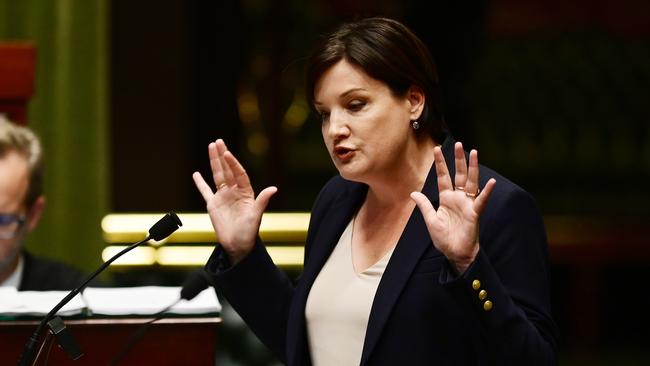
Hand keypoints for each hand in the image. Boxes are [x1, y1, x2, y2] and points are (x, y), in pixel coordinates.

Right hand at [193, 139, 276, 263]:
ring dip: (214, 162)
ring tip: (211, 147)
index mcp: (245, 192)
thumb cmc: (249, 232)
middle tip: (218, 141)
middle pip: (227, 170)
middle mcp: (234, 192)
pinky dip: (200, 183)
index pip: (239, 173)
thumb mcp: (256, 215)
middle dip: (222, 156)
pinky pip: (205, 191)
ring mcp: (223, 197)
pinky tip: (196, 174)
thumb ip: (262, 201)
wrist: (238, 245)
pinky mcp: (213, 205)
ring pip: (217, 176)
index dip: (233, 163)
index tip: (227, 153)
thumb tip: (273, 189)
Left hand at [411, 142, 495, 274]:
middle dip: (458, 159)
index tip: (437, 149)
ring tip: (474, 153)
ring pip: (470, 182)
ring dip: (473, 168)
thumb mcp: (430, 220)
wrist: (455, 253)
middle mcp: (458, 198)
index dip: (440, 163)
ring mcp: (467, 204)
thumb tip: (414, 193)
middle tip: (459, 144)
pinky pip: (481, 201)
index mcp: (446, 198)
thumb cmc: (444, 238)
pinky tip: (491, 182)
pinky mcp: (474, 213)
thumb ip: (424, 206)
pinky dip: (486, 192)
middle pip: (458, 174)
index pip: (443, 177)